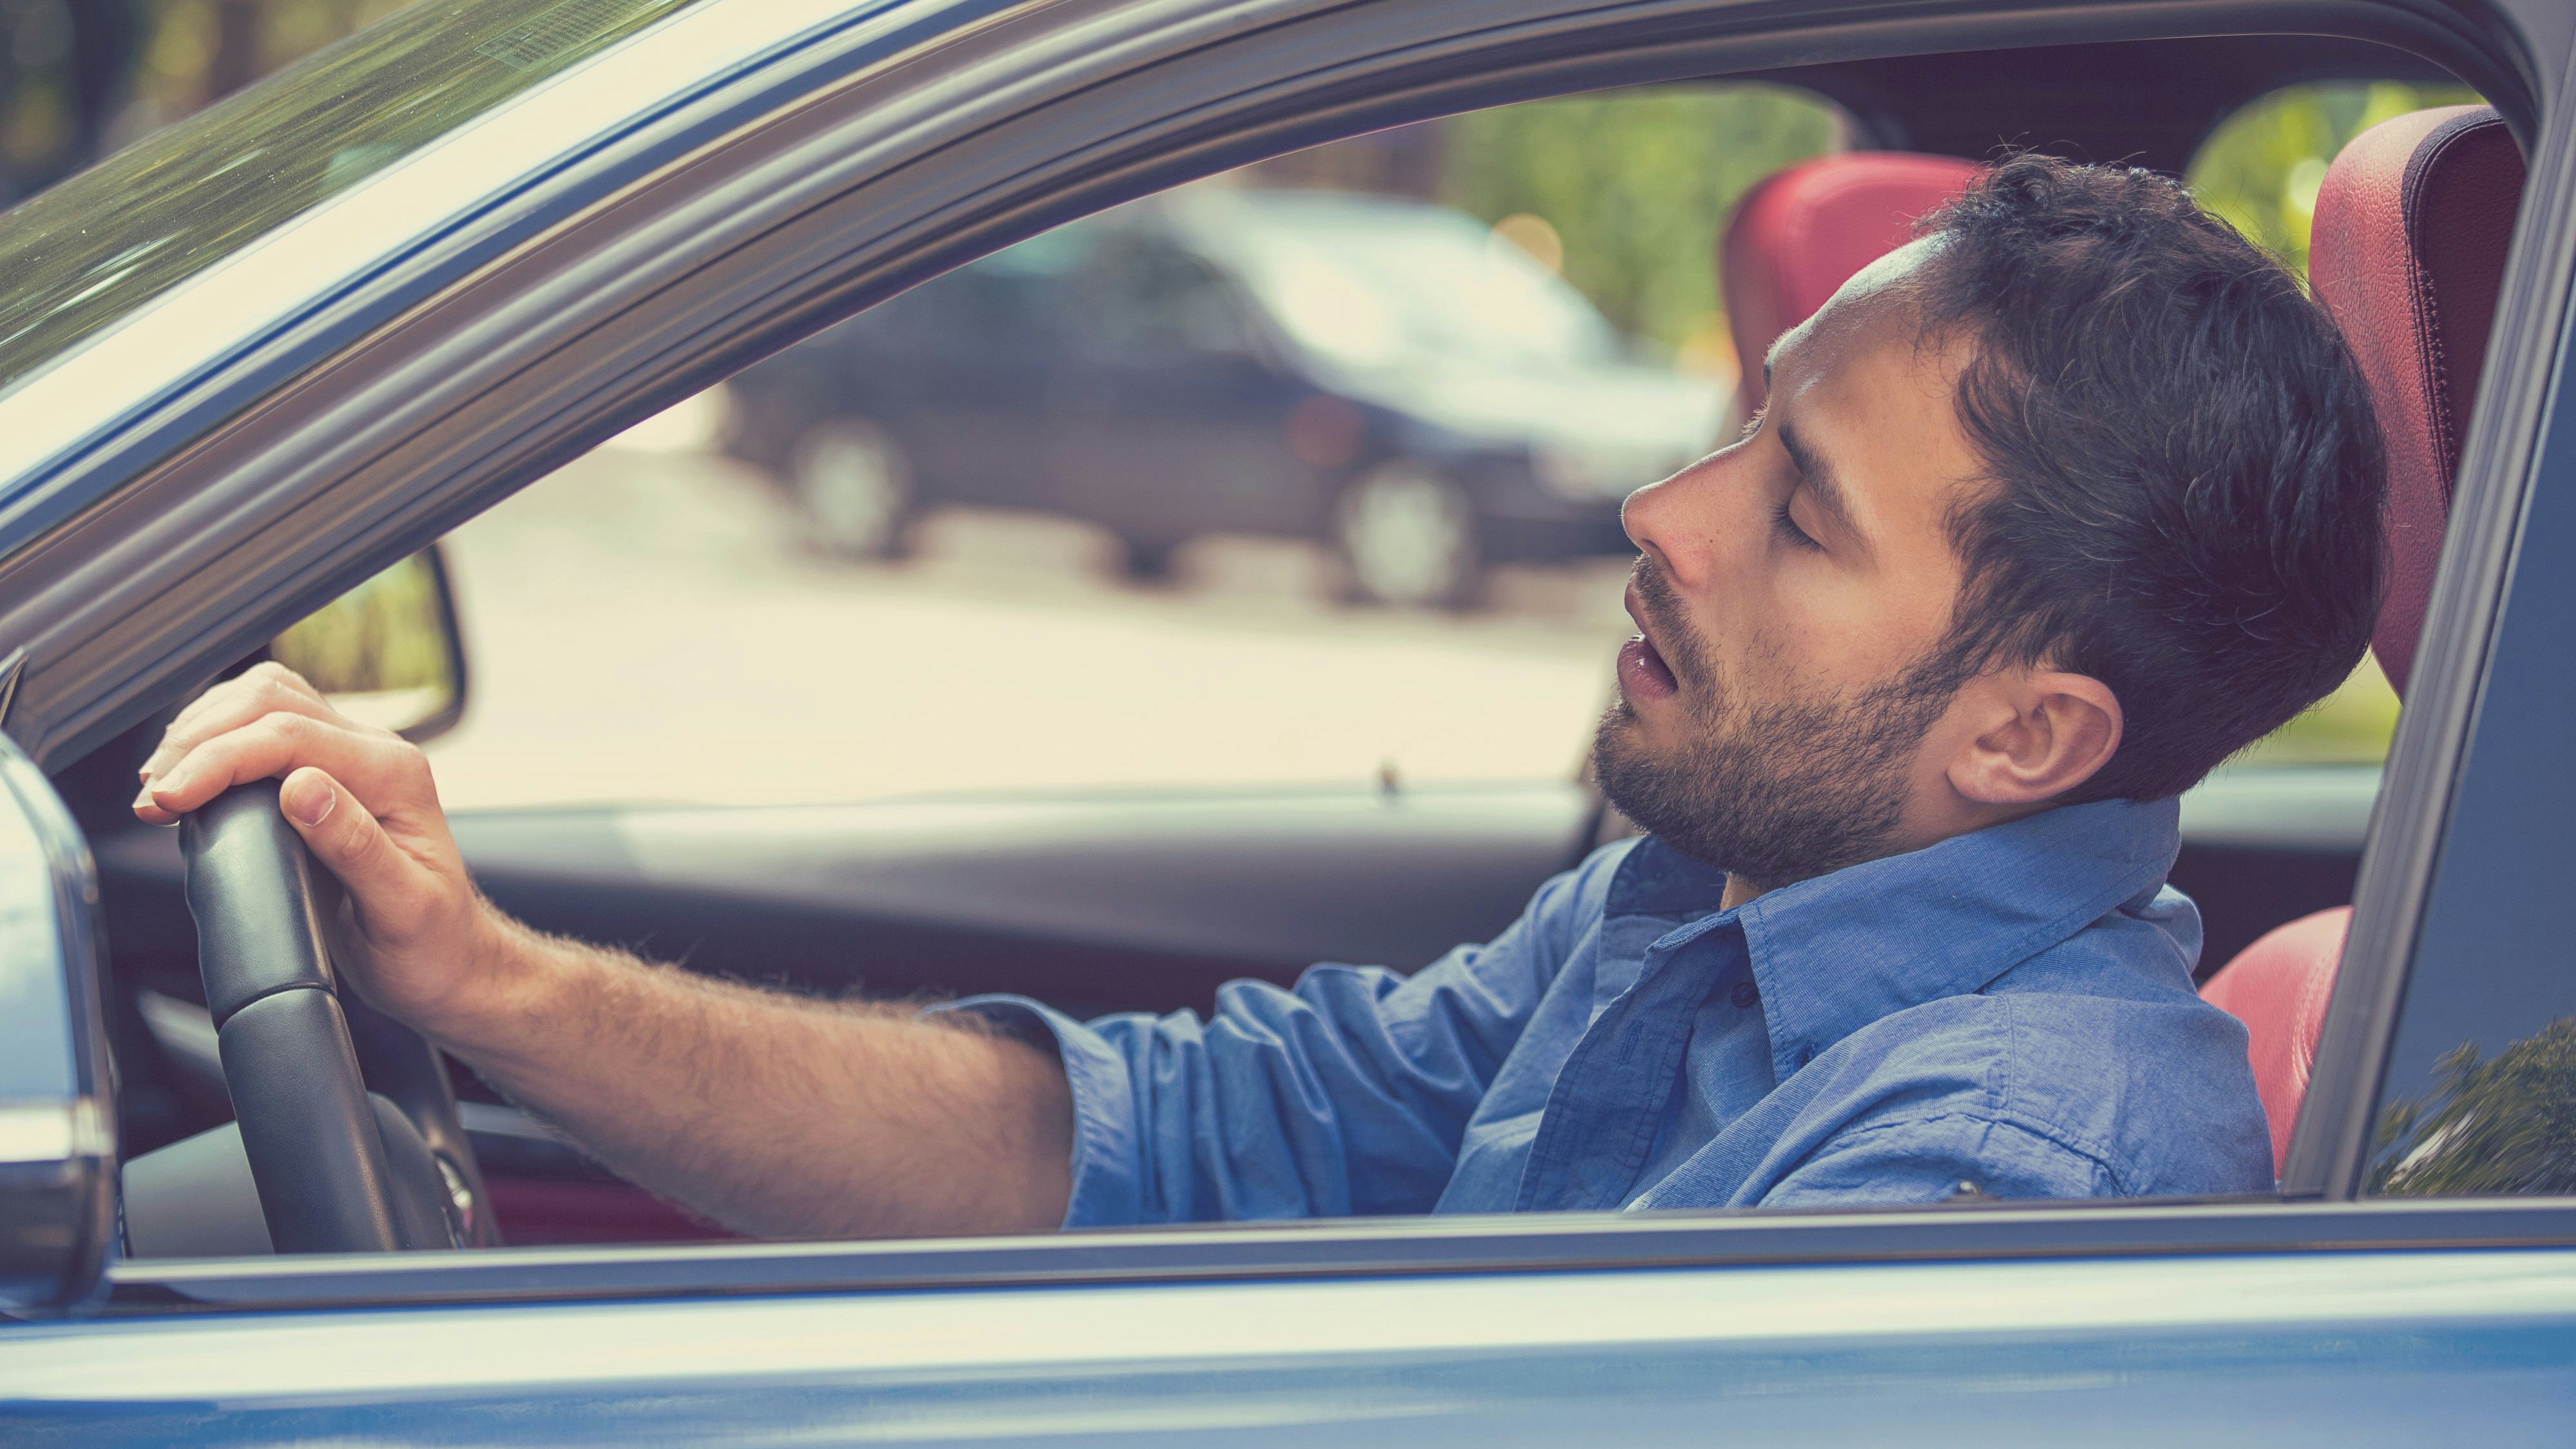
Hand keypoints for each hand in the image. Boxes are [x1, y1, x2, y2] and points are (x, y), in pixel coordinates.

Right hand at [135, 662, 508, 1035]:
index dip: (219, 759)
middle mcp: (377, 753)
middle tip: (154, 795)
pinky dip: (217, 740)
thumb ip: (355, 846)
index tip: (170, 797)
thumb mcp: (401, 909)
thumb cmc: (433, 946)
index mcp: (395, 776)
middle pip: (272, 701)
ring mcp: (352, 758)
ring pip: (266, 701)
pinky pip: (266, 728)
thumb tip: (301, 788)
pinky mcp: (329, 774)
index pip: (291, 736)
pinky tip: (188, 774)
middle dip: (199, 739)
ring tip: (160, 783)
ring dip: (203, 731)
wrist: (450, 963)